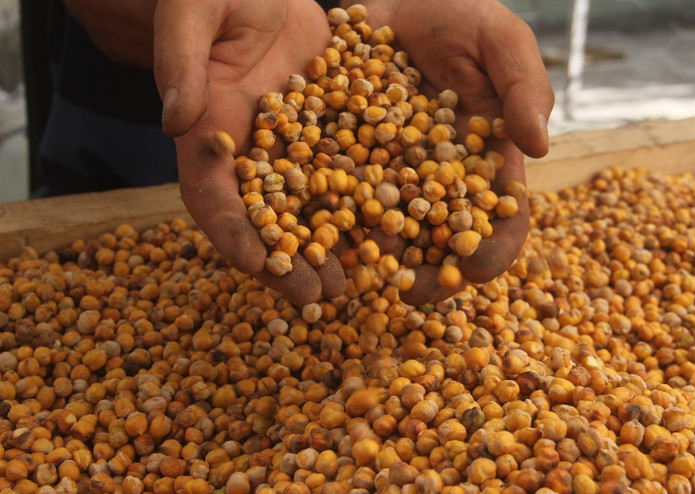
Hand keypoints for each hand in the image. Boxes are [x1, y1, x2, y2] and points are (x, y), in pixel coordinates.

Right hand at [153, 0, 347, 304]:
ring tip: (360, 281)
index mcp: (209, 133)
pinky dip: (370, 203)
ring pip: (314, 208)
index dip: (231, 233)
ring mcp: (296, 147)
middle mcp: (254, 154)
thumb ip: (181, 61)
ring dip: (334, 247)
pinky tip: (398, 228)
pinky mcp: (334, 131)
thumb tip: (176, 117)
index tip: (255, 266)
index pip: (211, 195)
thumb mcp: (193, 12)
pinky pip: (353, 172)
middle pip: (267, 219)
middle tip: (317, 297)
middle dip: (289, 261)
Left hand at [356, 0, 555, 304]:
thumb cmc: (458, 12)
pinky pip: (336, 193)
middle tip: (410, 294)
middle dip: (430, 273)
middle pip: (442, 241)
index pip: (501, 219)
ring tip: (358, 271)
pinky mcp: (344, 155)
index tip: (474, 269)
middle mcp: (439, 179)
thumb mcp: (501, 39)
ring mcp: (391, 172)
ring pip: (387, 228)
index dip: (493, 250)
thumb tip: (538, 148)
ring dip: (375, 257)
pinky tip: (315, 233)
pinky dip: (328, 217)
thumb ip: (525, 87)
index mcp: (486, 162)